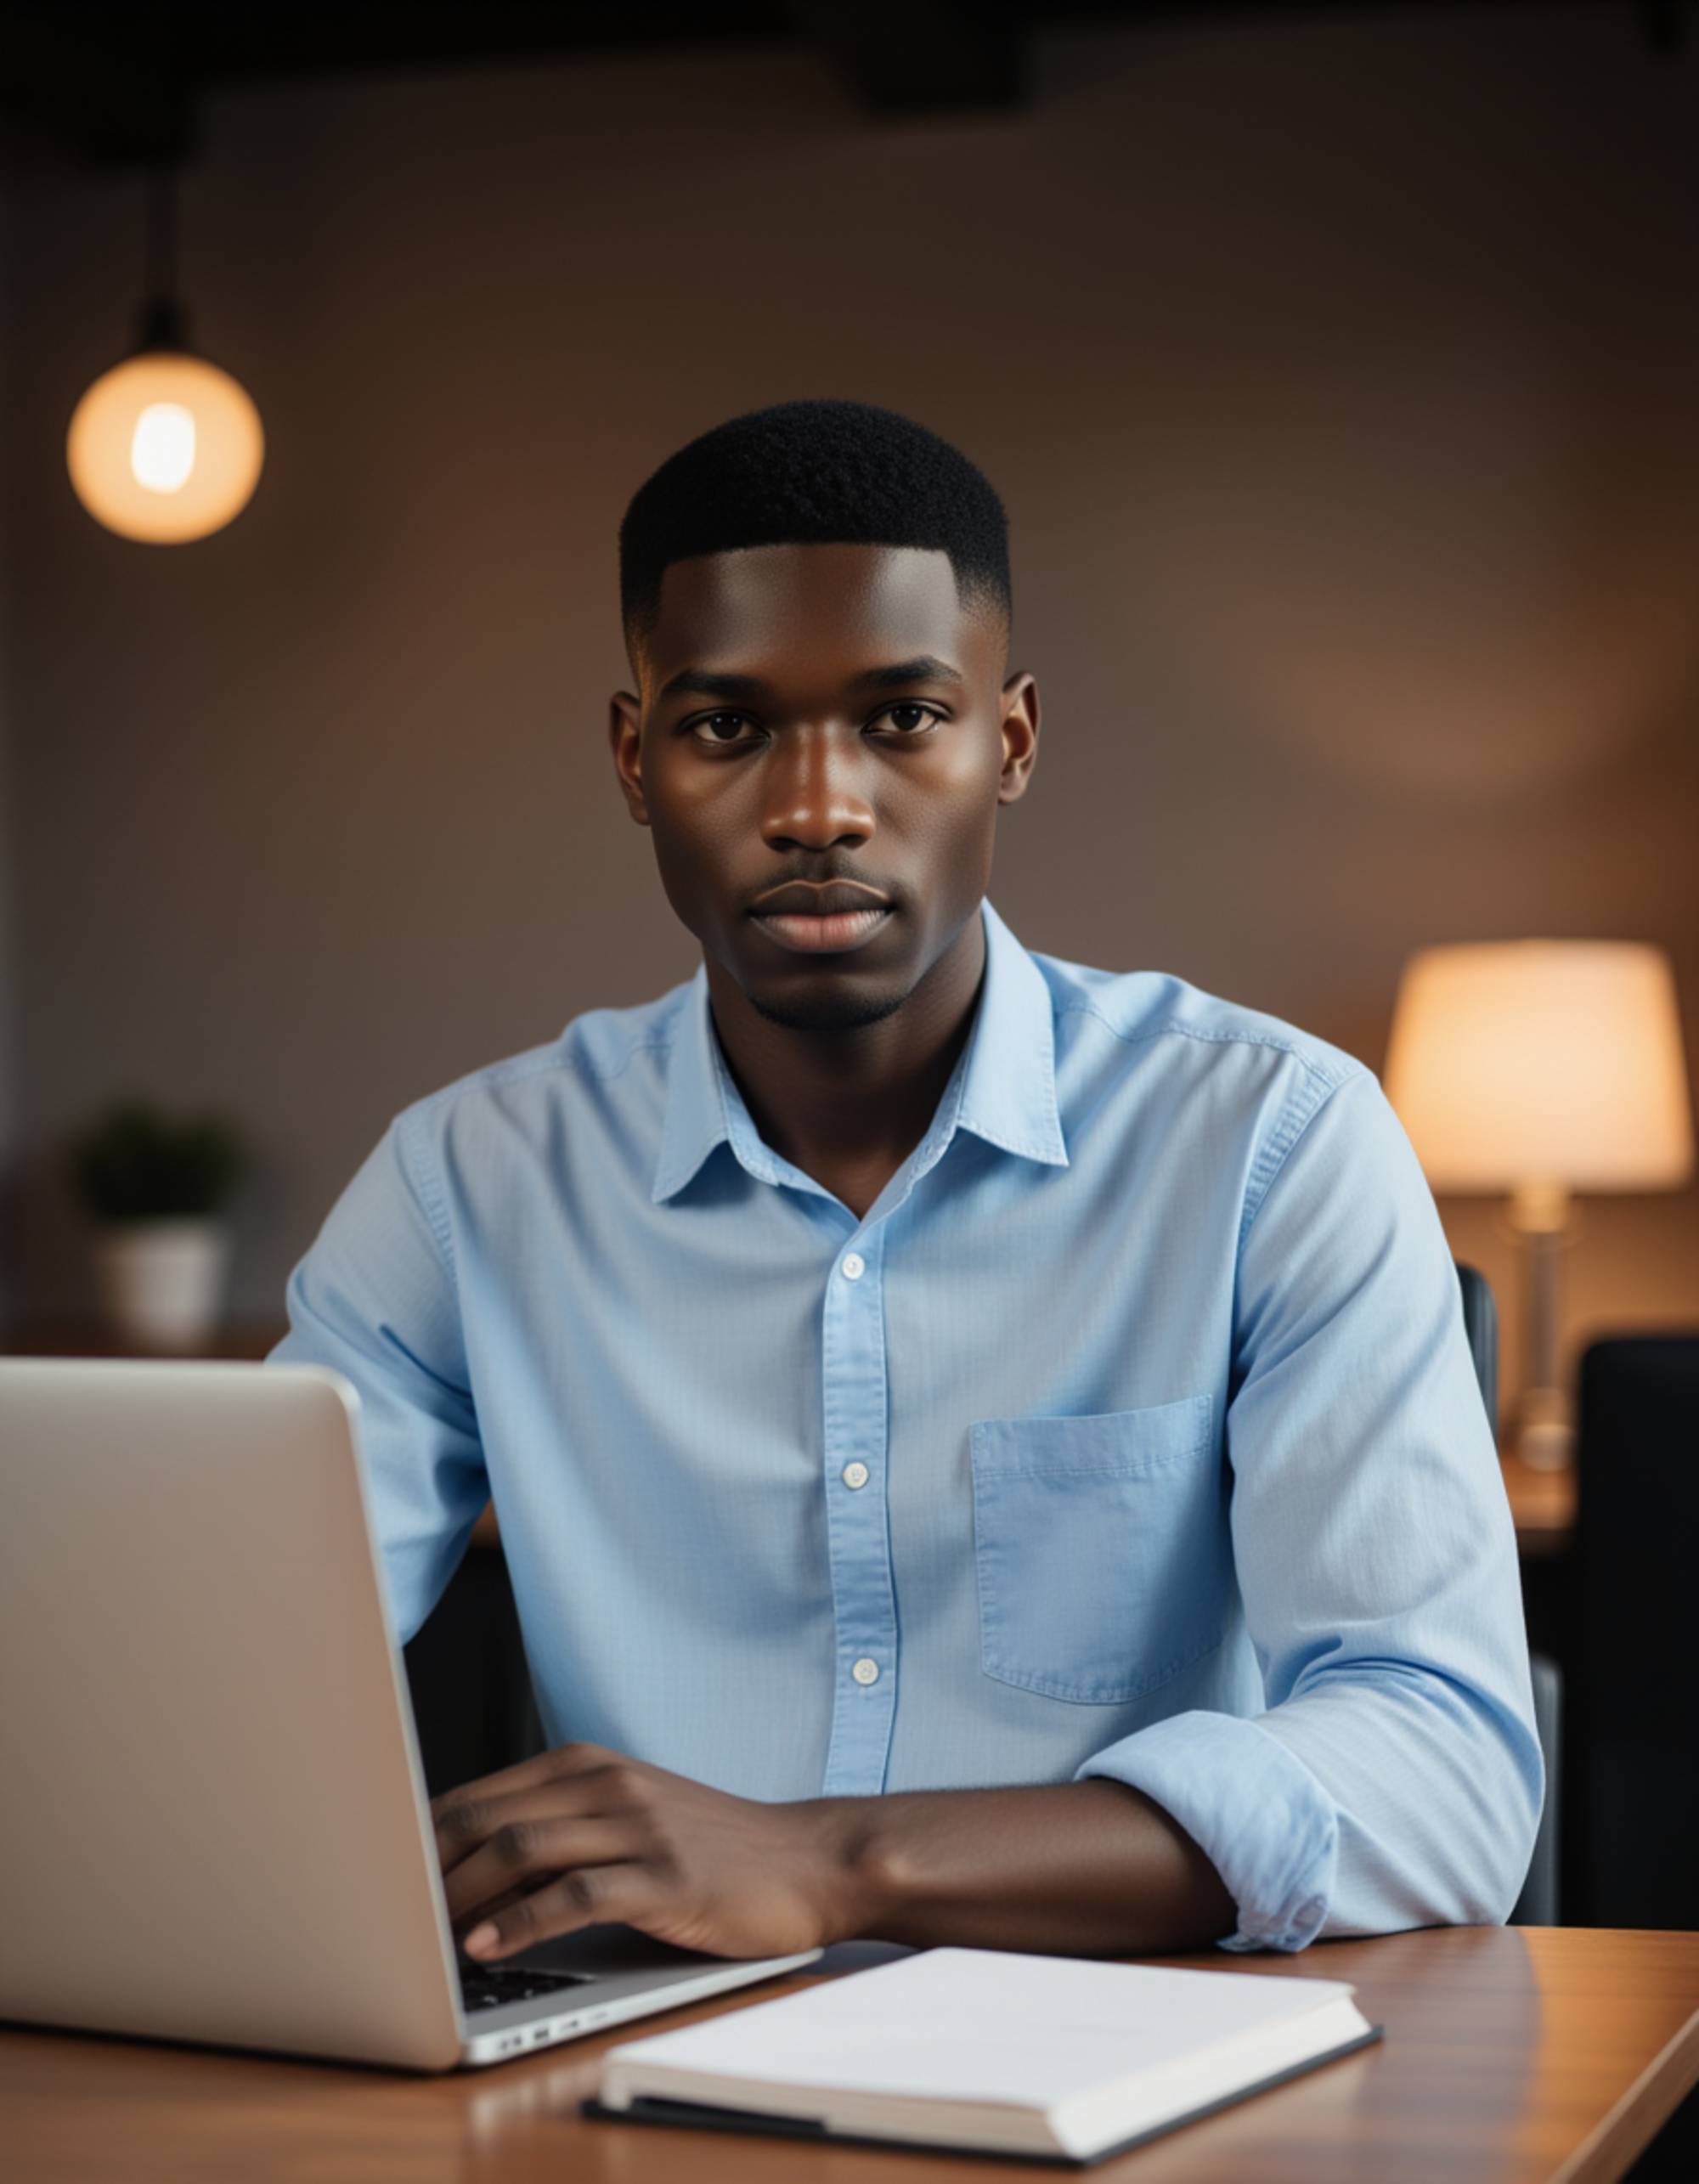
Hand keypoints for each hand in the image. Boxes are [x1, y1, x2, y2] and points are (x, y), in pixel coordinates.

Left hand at [430, 1743, 864, 1961]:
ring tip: (427, 1937)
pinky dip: (520, 1922)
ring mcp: (637, 1827)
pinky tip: (488, 1946)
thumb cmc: (710, 1848)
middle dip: (428, 1868)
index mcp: (589, 1766)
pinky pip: (573, 1894)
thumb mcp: (629, 1819)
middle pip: (487, 1816)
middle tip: (389, 1914)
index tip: (383, 1880)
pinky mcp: (665, 1876)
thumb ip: (560, 1830)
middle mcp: (607, 1784)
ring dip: (462, 1896)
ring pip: (521, 1848)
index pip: (479, 1795)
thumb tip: (468, 1872)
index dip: (421, 1838)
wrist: (806, 1860)